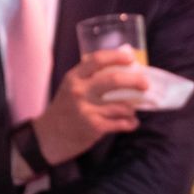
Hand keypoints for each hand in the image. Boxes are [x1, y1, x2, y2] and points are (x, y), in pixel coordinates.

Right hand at [33, 49, 149, 164]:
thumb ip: (90, 76)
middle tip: (145, 85)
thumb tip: (123, 63)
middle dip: (135, 81)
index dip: (117, 57)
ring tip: (132, 110)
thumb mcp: (71, 87)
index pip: (97, 59)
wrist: (48, 137)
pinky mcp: (93, 127)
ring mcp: (86, 110)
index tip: (131, 59)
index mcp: (74, 77)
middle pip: (114, 80)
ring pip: (121, 105)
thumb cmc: (64, 109)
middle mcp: (79, 91)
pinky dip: (130, 123)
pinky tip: (131, 123)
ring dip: (132, 108)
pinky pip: (120, 123)